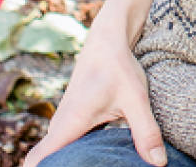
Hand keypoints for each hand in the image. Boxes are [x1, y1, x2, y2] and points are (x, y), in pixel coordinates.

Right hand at [22, 27, 165, 166]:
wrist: (108, 41)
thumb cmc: (118, 67)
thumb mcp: (136, 99)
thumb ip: (146, 131)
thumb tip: (159, 164)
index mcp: (68, 124)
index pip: (36, 160)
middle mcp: (60, 126)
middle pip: (46, 162)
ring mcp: (65, 123)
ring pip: (57, 153)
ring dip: (69, 163)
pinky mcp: (73, 121)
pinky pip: (67, 145)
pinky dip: (77, 155)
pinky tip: (98, 162)